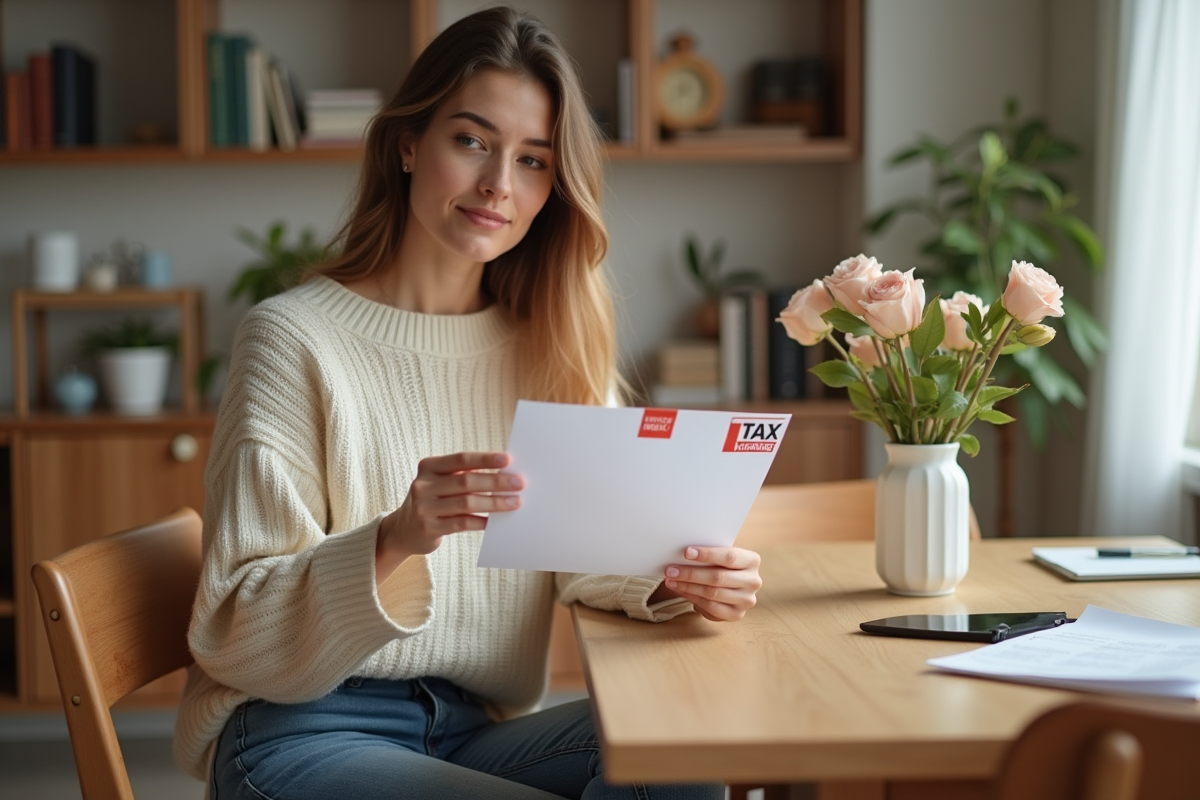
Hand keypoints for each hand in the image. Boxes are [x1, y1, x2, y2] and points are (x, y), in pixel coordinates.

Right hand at [376, 452, 522, 581]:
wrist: (403, 530)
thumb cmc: (432, 501)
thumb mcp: (440, 482)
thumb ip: (464, 475)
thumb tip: (503, 472)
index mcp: (428, 467)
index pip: (461, 459)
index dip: (485, 459)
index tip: (507, 459)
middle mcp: (423, 485)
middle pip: (466, 481)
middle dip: (496, 481)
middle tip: (519, 483)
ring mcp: (424, 507)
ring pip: (466, 503)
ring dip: (494, 502)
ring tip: (515, 502)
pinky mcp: (429, 528)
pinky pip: (462, 523)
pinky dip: (482, 521)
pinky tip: (495, 522)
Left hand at [657, 546, 761, 621]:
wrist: (730, 585)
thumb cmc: (721, 565)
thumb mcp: (720, 556)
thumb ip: (709, 555)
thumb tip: (682, 555)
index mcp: (752, 560)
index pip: (729, 556)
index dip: (707, 554)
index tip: (686, 552)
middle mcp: (753, 581)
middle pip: (718, 577)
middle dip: (691, 573)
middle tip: (670, 570)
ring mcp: (747, 600)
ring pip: (712, 593)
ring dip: (688, 586)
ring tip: (671, 580)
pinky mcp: (737, 614)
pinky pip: (711, 607)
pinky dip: (692, 598)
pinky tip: (680, 590)